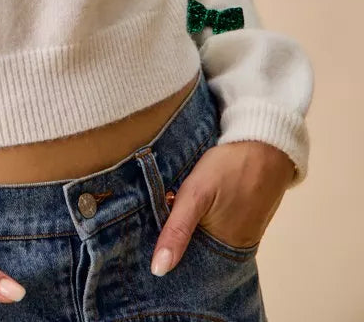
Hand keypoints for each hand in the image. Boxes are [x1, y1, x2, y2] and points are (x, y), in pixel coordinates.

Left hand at [150, 140, 296, 275]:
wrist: (266, 144)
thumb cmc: (230, 168)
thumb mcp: (196, 195)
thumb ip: (177, 230)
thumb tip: (158, 270)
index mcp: (225, 251)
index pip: (188, 265)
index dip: (167, 254)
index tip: (147, 244)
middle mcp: (237, 249)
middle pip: (199, 252)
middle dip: (178, 240)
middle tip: (152, 221)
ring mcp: (245, 233)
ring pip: (208, 238)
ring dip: (192, 229)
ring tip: (168, 213)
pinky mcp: (248, 218)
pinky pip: (220, 226)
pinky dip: (206, 220)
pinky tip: (194, 205)